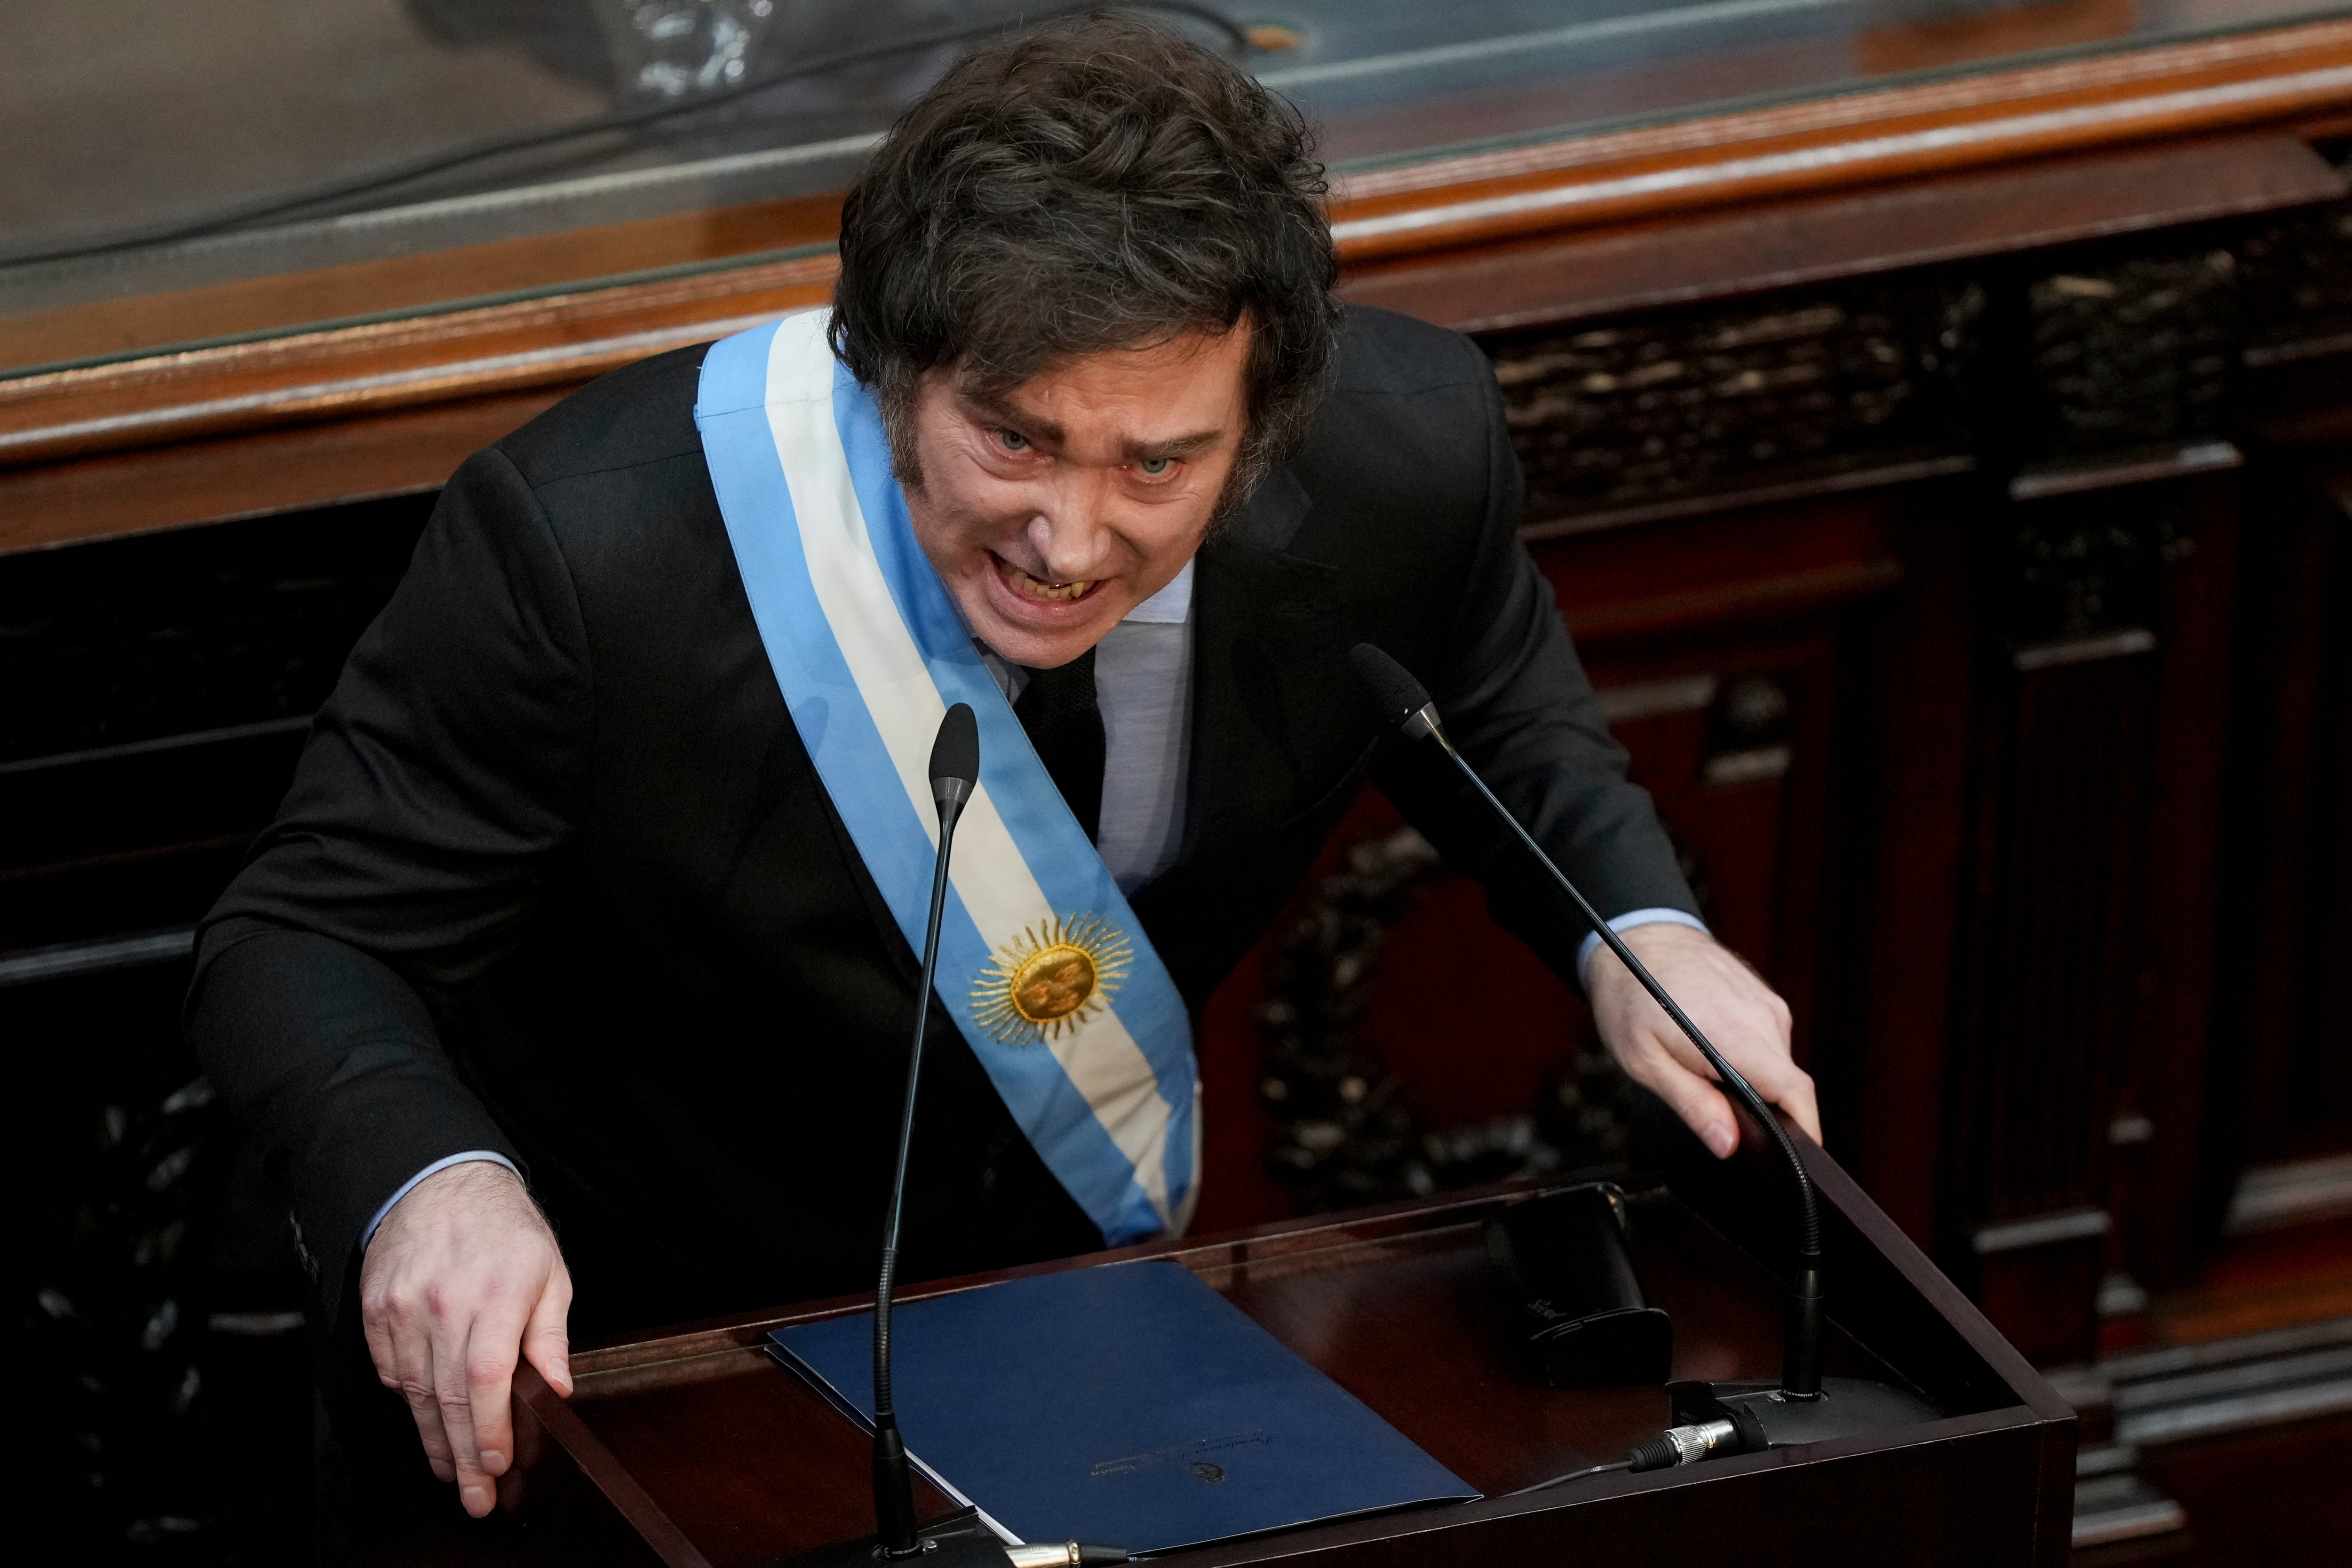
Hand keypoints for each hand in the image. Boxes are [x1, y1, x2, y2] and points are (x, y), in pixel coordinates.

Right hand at [359, 1160, 573, 1517]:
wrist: (440, 1180)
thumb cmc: (505, 1228)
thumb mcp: (549, 1271)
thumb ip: (550, 1334)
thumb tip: (558, 1389)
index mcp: (496, 1293)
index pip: (486, 1379)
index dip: (489, 1430)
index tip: (497, 1466)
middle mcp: (445, 1303)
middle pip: (450, 1397)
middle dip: (463, 1456)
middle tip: (475, 1496)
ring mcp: (404, 1308)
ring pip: (417, 1393)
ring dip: (435, 1439)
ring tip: (452, 1472)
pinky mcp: (377, 1311)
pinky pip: (392, 1372)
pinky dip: (411, 1400)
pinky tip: (428, 1419)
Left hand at [1586, 923, 1817, 1156]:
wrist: (1634, 938)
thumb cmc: (1630, 996)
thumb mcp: (1644, 1062)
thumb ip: (1692, 1104)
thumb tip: (1728, 1143)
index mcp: (1739, 1036)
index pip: (1796, 1093)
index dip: (1803, 1132)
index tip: (1797, 1160)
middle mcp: (1764, 1018)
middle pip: (1786, 1085)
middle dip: (1764, 1111)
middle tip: (1718, 1114)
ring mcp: (1767, 1005)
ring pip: (1776, 1064)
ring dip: (1751, 1080)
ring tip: (1702, 1069)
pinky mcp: (1764, 999)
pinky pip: (1768, 1042)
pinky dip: (1748, 1056)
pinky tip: (1711, 1047)